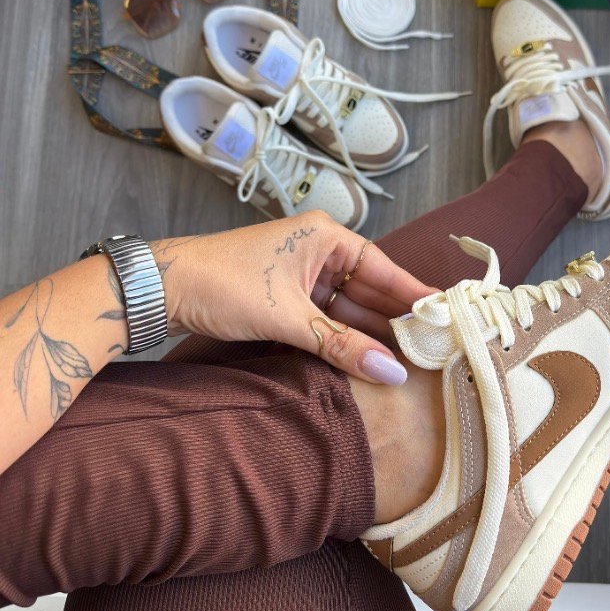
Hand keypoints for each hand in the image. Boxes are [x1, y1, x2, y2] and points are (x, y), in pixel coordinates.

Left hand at [152, 213, 433, 383]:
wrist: (162, 290)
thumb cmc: (223, 284)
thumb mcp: (289, 317)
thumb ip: (342, 346)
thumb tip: (392, 374)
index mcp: (325, 236)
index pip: (383, 268)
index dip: (413, 294)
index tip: (445, 316)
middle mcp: (318, 250)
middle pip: (369, 288)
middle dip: (395, 319)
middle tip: (432, 349)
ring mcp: (301, 274)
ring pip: (347, 307)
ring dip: (370, 333)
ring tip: (406, 362)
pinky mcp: (285, 296)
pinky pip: (326, 318)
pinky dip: (342, 338)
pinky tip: (366, 359)